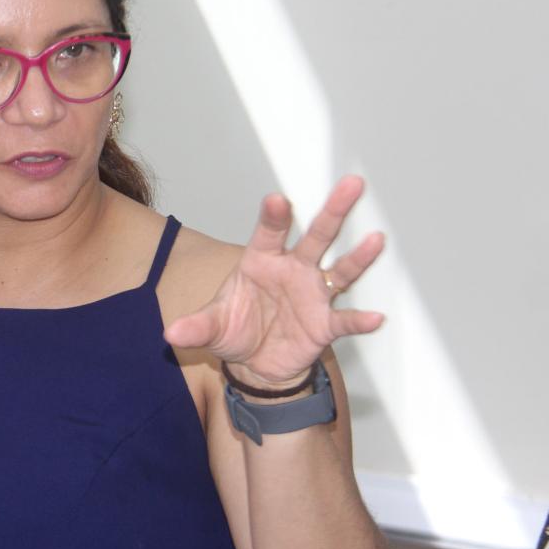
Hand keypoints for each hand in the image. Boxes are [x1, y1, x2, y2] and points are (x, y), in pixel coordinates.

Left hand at [163, 175, 384, 389]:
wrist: (255, 364)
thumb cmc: (236, 330)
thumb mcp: (210, 327)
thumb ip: (195, 327)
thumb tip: (172, 333)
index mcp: (262, 261)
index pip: (269, 232)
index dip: (274, 215)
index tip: (277, 199)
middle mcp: (292, 270)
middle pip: (316, 236)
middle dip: (333, 210)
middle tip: (350, 184)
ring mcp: (312, 295)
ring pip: (339, 269)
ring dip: (358, 256)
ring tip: (376, 239)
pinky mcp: (325, 324)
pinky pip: (345, 320)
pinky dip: (360, 319)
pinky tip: (375, 317)